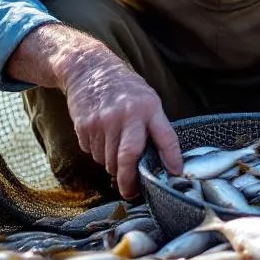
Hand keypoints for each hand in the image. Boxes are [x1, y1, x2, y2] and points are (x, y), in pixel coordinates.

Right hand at [62, 53, 182, 197]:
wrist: (88, 67)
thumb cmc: (123, 86)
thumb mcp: (147, 98)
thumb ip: (154, 125)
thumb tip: (160, 160)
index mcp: (148, 107)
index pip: (165, 138)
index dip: (171, 159)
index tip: (175, 174)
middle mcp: (126, 115)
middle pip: (128, 158)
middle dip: (129, 181)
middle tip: (131, 192)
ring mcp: (103, 121)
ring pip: (108, 160)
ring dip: (112, 165)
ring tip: (114, 150)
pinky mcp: (84, 126)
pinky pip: (92, 152)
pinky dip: (97, 153)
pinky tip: (100, 137)